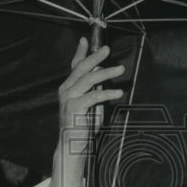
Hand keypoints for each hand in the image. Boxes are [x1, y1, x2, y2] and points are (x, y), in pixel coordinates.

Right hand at [51, 38, 124, 186]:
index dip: (80, 52)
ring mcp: (68, 98)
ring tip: (120, 68)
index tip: (86, 40)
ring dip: (106, 72)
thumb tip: (103, 79)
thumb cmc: (82, 127)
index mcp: (68, 87)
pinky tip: (118, 91)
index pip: (74, 66)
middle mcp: (66, 90)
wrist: (72, 146)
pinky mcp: (74, 108)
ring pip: (88, 79)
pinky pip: (93, 96)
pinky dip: (107, 93)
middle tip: (107, 49)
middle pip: (81, 68)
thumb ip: (94, 92)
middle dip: (95, 57)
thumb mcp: (90, 106)